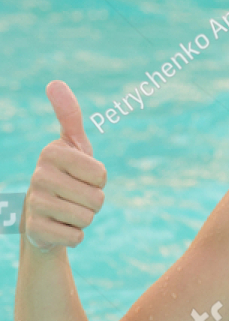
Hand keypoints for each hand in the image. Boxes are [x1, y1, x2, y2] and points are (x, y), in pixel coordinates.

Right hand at [23, 81, 106, 252]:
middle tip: (75, 196)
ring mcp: (35, 204)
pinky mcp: (35, 230)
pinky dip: (75, 236)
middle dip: (93, 202)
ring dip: (84, 218)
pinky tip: (60, 227)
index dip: (99, 180)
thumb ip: (70, 115)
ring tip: (68, 210)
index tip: (82, 176)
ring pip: (87, 218)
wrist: (44, 215)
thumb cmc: (66, 175)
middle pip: (97, 199)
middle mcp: (39, 176)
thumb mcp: (72, 145)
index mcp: (51, 152)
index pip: (101, 174)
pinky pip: (77, 237)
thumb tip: (55, 82)